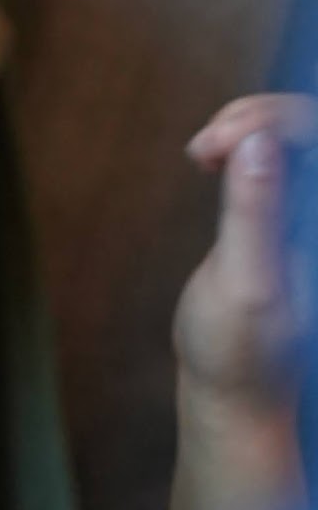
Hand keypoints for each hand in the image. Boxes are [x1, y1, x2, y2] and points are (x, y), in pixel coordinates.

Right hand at [164, 94, 315, 509]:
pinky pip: (280, 147)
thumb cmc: (240, 353)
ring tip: (203, 154)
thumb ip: (255, 212)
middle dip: (257, 118)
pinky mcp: (294, 211)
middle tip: (203, 149)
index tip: (220, 146)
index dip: (276, 121)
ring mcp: (312, 214)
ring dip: (248, 123)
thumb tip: (259, 139)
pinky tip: (211, 159)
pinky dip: (244, 138)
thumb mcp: (247, 285)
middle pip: (310, 124)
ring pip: (294, 129)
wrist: (232, 391)